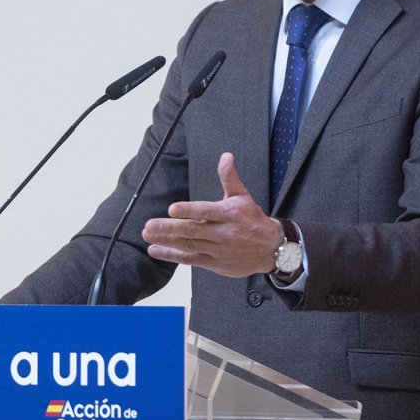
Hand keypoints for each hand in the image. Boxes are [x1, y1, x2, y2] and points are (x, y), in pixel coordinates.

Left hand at [143, 152, 282, 277]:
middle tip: (149, 225)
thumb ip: (229, 177)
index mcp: (228, 214)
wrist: (272, 249)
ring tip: (148, 235)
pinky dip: (172, 255)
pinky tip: (155, 250)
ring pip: (189, 245)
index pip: (206, 211)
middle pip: (193, 230)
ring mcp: (218, 250)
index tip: (171, 209)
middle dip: (169, 228)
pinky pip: (190, 260)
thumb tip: (225, 156)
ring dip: (166, 241)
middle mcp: (223, 233)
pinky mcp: (215, 263)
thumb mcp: (243, 196)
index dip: (188, 210)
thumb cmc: (253, 220)